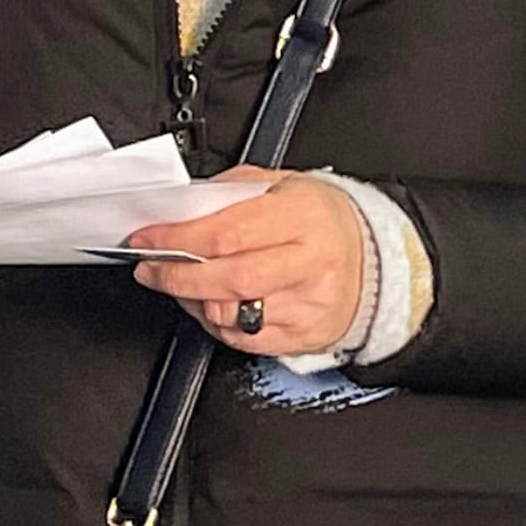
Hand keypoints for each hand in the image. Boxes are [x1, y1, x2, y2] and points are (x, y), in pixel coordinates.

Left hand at [125, 173, 364, 357]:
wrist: (376, 260)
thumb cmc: (323, 221)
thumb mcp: (285, 186)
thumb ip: (233, 193)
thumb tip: (182, 209)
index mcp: (304, 216)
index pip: (227, 232)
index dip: (178, 238)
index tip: (148, 238)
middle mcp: (311, 262)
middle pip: (227, 279)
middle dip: (176, 275)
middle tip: (152, 268)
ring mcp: (309, 304)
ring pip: (232, 314)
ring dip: (194, 301)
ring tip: (185, 283)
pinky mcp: (305, 336)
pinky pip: (244, 340)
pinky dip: (217, 323)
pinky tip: (213, 304)